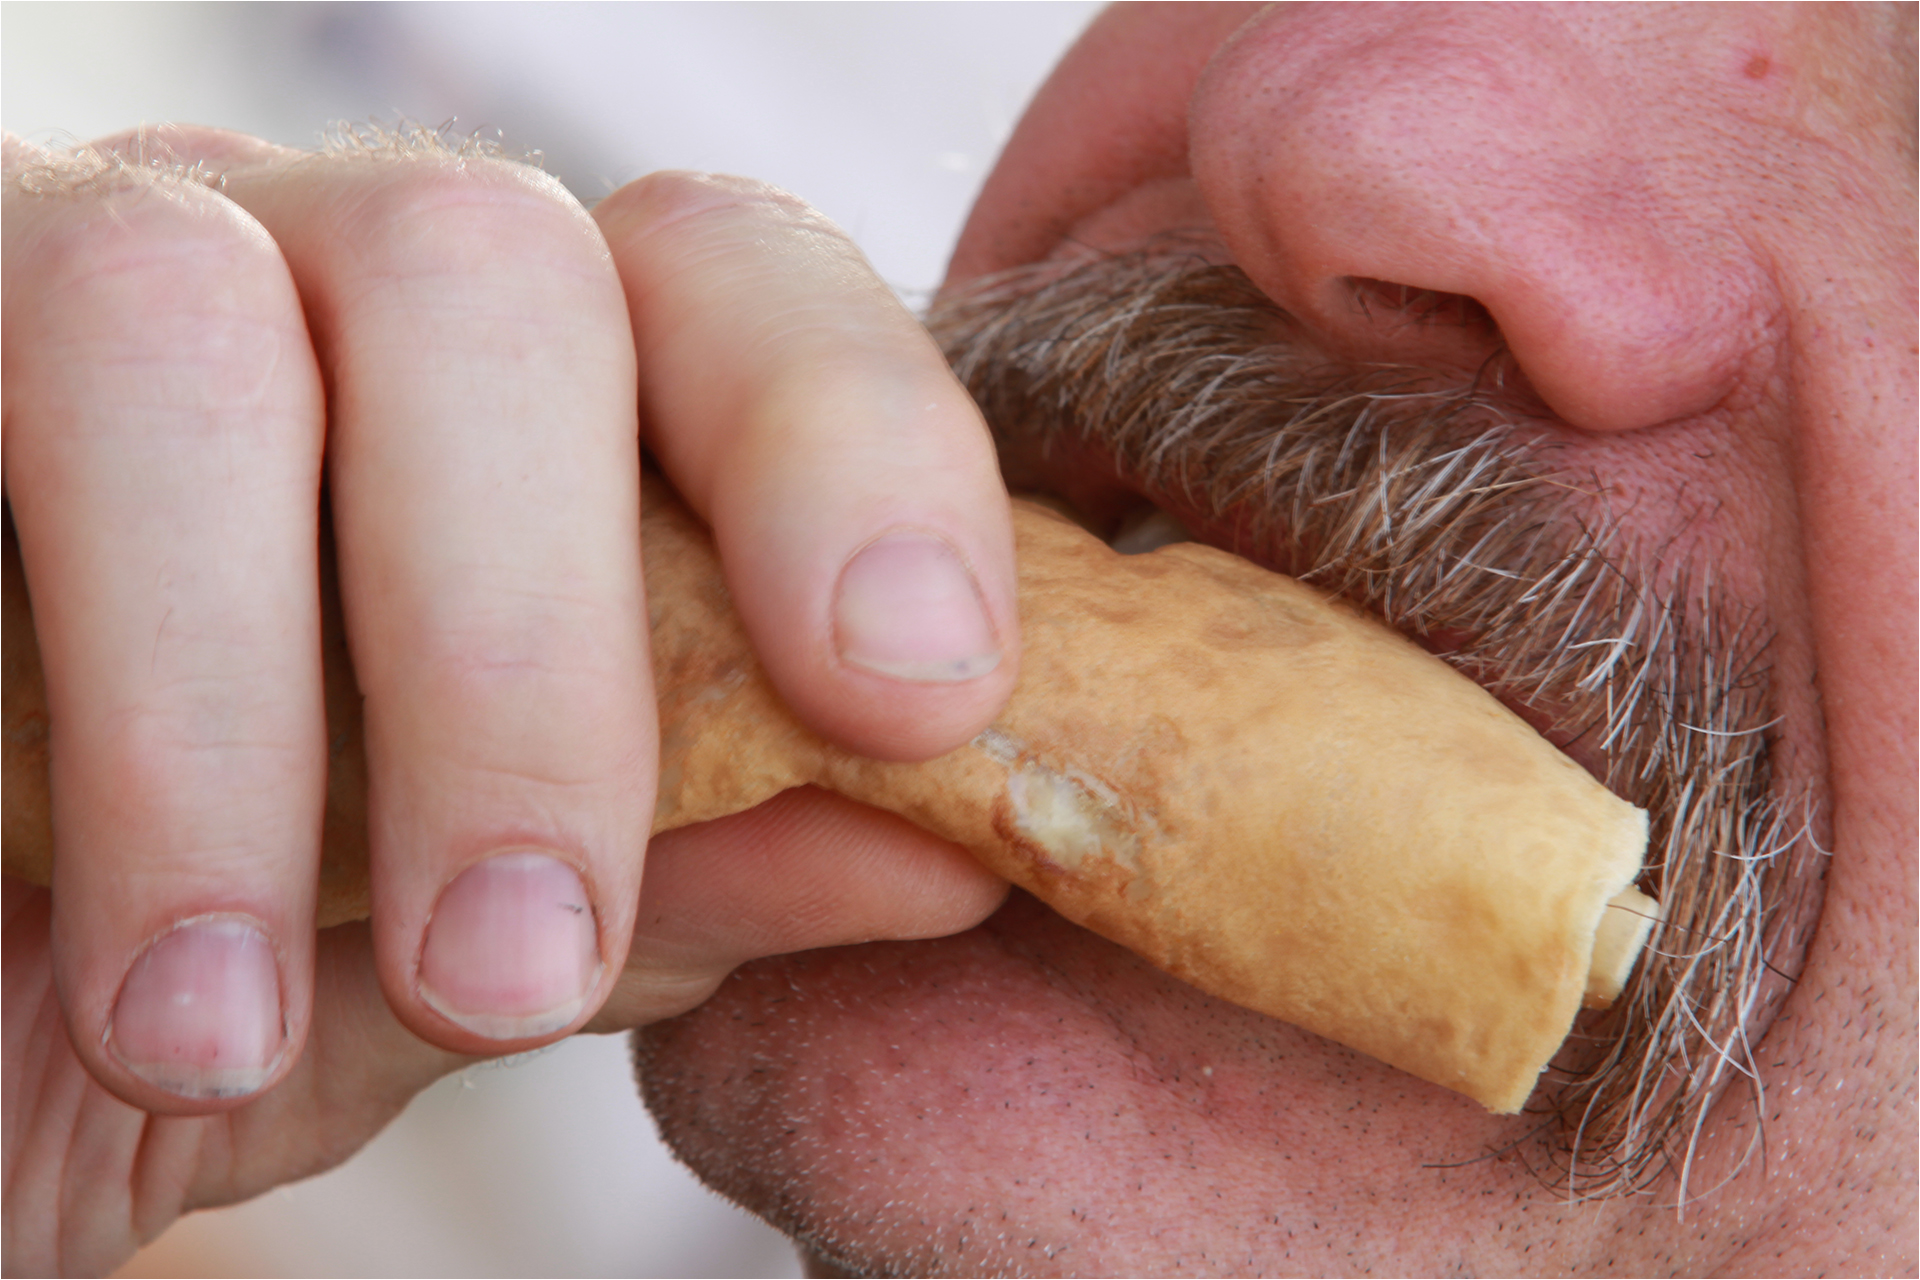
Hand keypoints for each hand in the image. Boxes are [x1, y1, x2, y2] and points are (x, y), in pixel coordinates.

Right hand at [1, 124, 1011, 1269]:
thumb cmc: (213, 971)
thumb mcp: (468, 950)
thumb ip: (694, 875)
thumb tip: (945, 849)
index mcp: (526, 393)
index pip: (735, 282)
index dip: (853, 448)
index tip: (922, 699)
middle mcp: (311, 285)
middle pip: (484, 272)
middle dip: (524, 638)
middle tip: (515, 952)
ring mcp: (64, 281)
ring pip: (169, 315)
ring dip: (229, 705)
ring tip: (222, 1025)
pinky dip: (41, 700)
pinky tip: (92, 947)